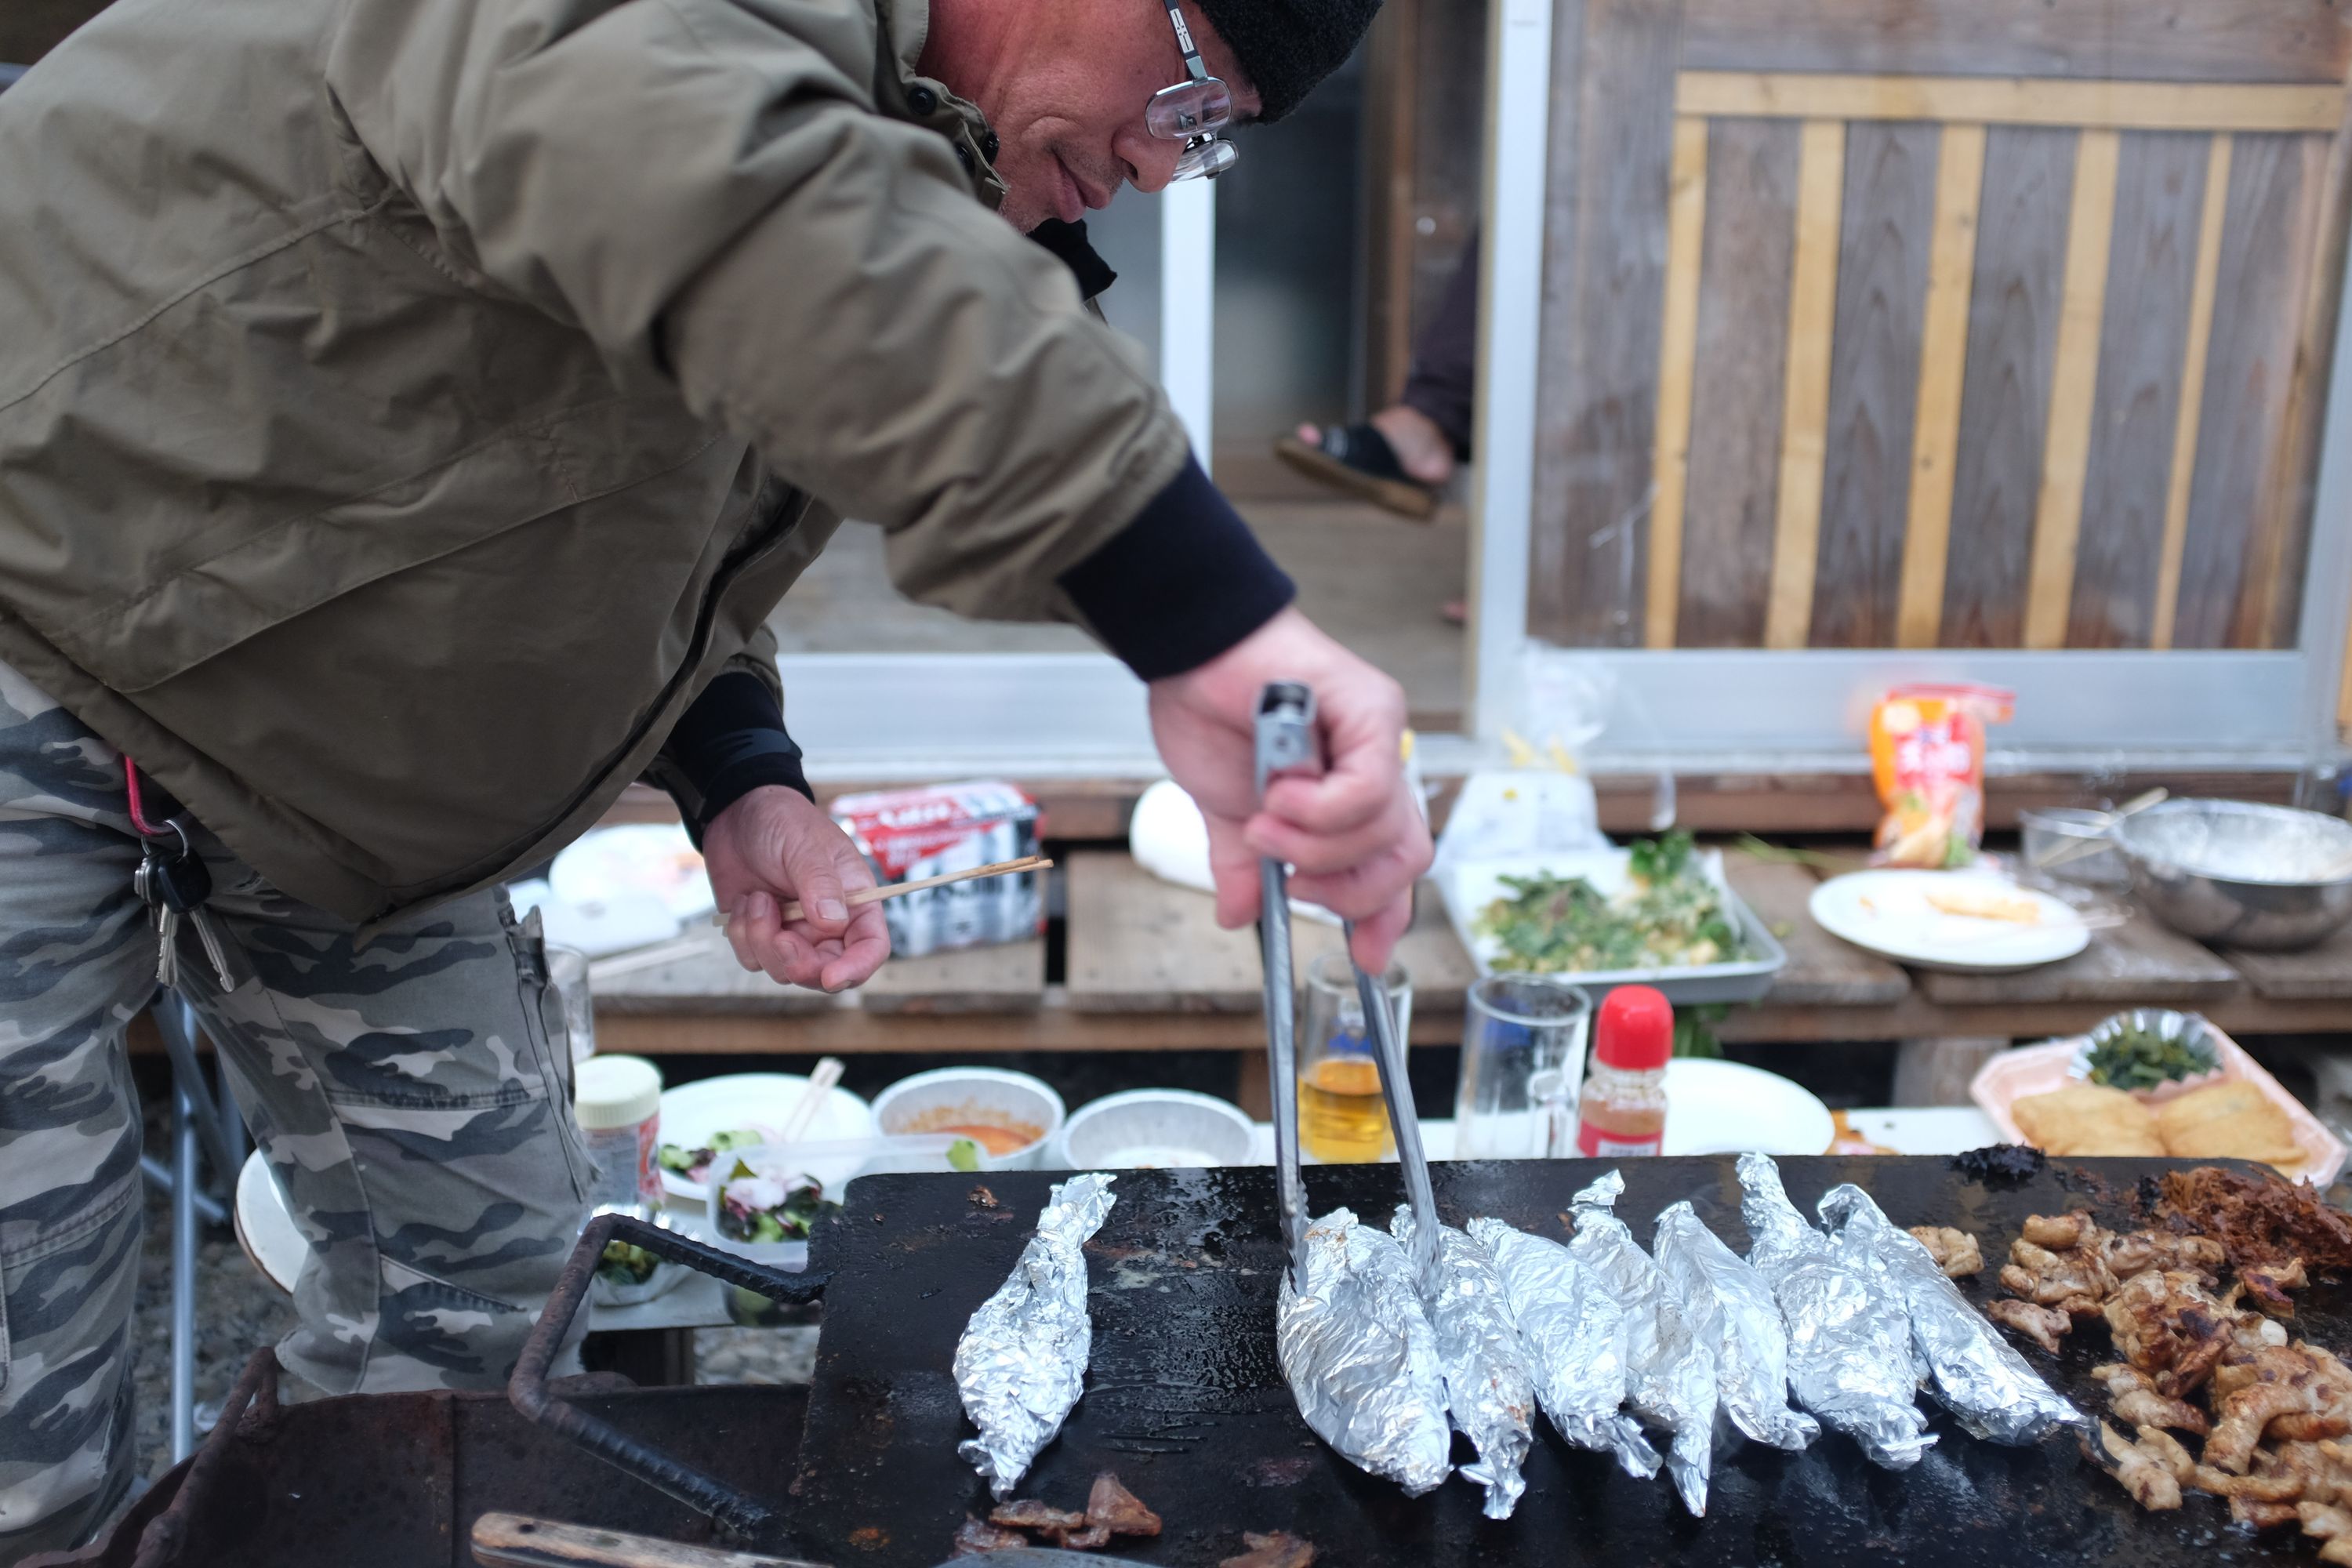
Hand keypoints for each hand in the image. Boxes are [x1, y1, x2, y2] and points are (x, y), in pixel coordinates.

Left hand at [703, 786, 890, 991]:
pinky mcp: (760, 935)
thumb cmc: (784, 821)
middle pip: (825, 972)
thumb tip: (833, 923)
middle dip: (800, 963)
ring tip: (757, 898)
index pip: (870, 948)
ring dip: (763, 939)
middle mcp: (827, 925)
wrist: (738, 812)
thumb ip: (820, 884)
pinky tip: (744, 901)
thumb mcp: (807, 845)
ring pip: (783, 970)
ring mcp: (792, 933)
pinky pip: (752, 959)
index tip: (831, 977)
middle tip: (780, 938)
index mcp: (854, 902)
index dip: (856, 969)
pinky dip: (743, 934)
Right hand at [1147, 607, 1431, 970]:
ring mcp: (1381, 737)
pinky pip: (1370, 787)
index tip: (1369, 959)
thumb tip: (1237, 915)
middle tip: (1291, 879)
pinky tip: (1282, 794)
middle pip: (1406, 859)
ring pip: (1384, 830)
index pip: (1393, 870)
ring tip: (1266, 823)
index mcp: (1352, 797)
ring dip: (1317, 844)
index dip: (1387, 918)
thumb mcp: (1227, 811)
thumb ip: (1244, 864)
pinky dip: (1323, 807)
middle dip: (1347, 889)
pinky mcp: (1372, 709)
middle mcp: (1379, 768)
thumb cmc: (1211, 713)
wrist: (1190, 651)